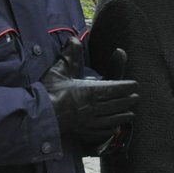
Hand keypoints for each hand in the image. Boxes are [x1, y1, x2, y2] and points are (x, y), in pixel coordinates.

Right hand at [43, 40, 137, 154]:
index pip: (117, 88)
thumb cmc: (48, 94)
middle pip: (118, 104)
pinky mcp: (83, 133)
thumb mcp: (58, 72)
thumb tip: (73, 39)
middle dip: (128, 100)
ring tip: (130, 114)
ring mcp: (90, 122)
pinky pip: (102, 132)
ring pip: (113, 119)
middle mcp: (95, 107)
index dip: (127, 87)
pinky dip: (111, 130)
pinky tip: (113, 129)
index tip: (135, 85)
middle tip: (136, 98)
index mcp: (92, 91)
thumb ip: (69, 56)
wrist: (38, 119)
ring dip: (123, 115)